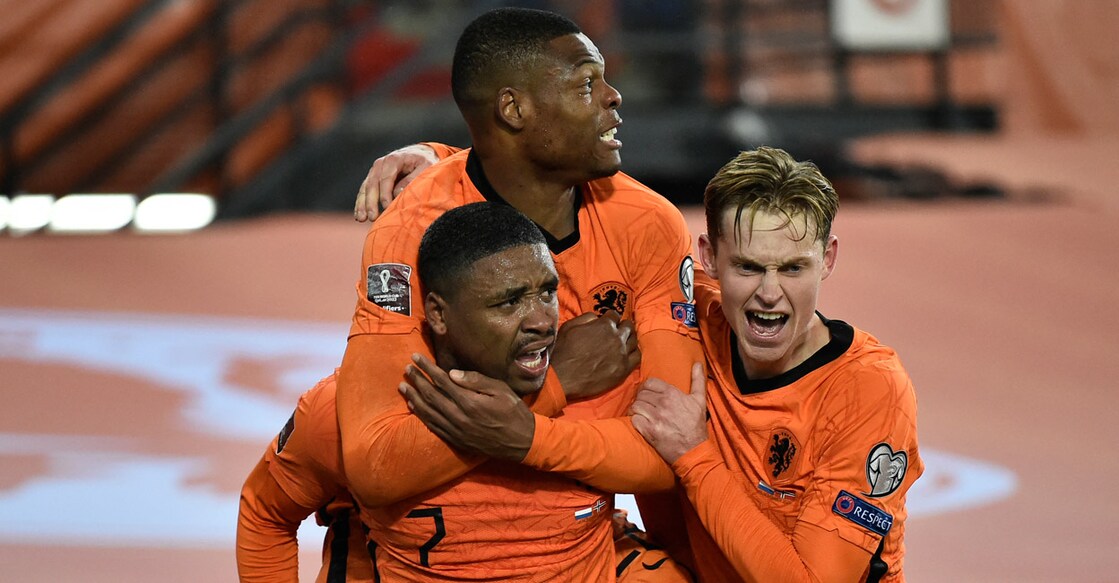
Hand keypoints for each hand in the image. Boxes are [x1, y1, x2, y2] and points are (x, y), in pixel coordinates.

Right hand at [354, 144, 438, 220]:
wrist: (419, 154)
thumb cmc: (425, 162)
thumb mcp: (426, 167)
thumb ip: (413, 178)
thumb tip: (397, 192)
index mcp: (394, 159)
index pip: (386, 178)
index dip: (385, 193)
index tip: (387, 207)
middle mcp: (381, 164)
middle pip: (372, 184)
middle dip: (371, 201)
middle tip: (372, 217)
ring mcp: (375, 171)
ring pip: (365, 188)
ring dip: (362, 204)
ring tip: (361, 219)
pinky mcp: (373, 178)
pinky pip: (364, 191)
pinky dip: (361, 203)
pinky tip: (359, 216)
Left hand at [399, 353, 534, 460]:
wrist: (521, 443)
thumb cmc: (514, 412)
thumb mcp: (501, 390)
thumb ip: (476, 381)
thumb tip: (452, 373)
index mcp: (470, 402)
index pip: (442, 381)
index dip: (427, 368)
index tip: (416, 357)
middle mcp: (459, 417)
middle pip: (431, 395)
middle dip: (417, 379)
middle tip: (406, 368)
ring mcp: (455, 430)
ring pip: (427, 411)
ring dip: (413, 397)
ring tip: (402, 385)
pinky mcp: (455, 440)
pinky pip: (432, 426)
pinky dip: (420, 415)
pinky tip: (412, 406)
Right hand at [552, 310, 639, 400]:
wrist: (563, 377)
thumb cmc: (563, 351)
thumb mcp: (570, 326)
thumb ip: (586, 318)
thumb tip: (597, 317)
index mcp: (604, 325)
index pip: (614, 316)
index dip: (610, 318)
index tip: (607, 322)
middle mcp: (617, 337)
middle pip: (628, 326)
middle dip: (622, 326)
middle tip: (617, 331)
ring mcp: (622, 353)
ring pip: (634, 340)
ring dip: (629, 338)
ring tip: (623, 341)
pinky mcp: (624, 369)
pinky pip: (637, 357)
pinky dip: (634, 352)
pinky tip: (628, 353)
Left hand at [630, 363, 707, 463]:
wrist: (693, 450)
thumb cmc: (696, 425)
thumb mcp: (700, 401)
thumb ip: (698, 380)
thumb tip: (697, 363)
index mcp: (672, 394)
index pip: (650, 382)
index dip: (647, 387)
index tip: (649, 393)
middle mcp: (662, 404)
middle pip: (641, 394)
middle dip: (641, 398)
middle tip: (645, 404)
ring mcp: (655, 418)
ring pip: (636, 406)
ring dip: (637, 409)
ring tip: (642, 413)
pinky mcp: (649, 431)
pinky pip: (634, 420)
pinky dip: (636, 421)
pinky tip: (641, 422)